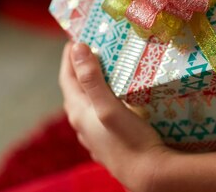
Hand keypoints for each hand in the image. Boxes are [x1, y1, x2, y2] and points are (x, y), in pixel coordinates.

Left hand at [59, 42, 174, 191]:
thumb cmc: (129, 139)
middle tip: (91, 51)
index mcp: (79, 113)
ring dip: (92, 87)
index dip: (68, 59)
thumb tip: (76, 48)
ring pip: (88, 106)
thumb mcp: (108, 105)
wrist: (149, 174)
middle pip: (75, 92)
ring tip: (105, 72)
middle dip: (80, 70)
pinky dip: (103, 102)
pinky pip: (100, 117)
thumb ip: (91, 78)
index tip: (74, 40)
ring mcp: (95, 137)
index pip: (66, 79)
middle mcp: (82, 126)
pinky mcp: (109, 143)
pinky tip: (116, 101)